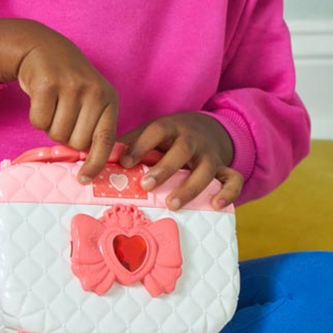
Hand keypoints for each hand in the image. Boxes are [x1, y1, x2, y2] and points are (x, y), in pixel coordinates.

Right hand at [0, 19, 119, 181]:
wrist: (43, 47)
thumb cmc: (69, 81)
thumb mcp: (91, 98)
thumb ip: (94, 126)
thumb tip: (90, 163)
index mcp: (109, 99)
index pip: (106, 140)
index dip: (95, 163)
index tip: (84, 178)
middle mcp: (93, 92)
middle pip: (77, 142)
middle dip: (66, 137)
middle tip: (63, 116)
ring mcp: (70, 87)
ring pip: (56, 134)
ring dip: (50, 127)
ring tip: (53, 106)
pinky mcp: (47, 84)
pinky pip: (39, 122)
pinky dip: (36, 117)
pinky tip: (41, 100)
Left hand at [116, 112, 243, 210]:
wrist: (204, 128)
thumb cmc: (167, 137)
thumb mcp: (149, 133)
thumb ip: (129, 144)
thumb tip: (98, 158)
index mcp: (171, 127)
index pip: (157, 131)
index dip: (141, 146)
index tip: (125, 162)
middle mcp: (192, 139)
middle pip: (183, 150)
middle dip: (165, 168)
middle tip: (147, 186)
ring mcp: (210, 154)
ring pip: (207, 169)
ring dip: (190, 187)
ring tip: (172, 204)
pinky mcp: (224, 168)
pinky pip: (233, 179)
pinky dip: (228, 192)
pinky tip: (215, 205)